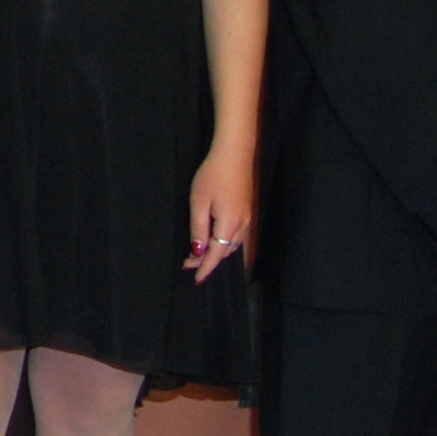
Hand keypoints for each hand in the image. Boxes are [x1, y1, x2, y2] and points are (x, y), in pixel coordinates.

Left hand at [186, 145, 253, 283]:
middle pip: (225, 252)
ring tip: (198, 256)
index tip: (195, 279)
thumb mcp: (199, 203)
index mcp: (229, 225)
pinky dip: (224, 245)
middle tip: (189, 265)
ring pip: (232, 246)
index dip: (205, 268)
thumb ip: (198, 229)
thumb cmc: (212, 176)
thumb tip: (198, 252)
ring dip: (216, 253)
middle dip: (207, 262)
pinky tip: (214, 243)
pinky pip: (236, 237)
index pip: (216, 255)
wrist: (234, 156)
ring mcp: (247, 219)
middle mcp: (242, 226)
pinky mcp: (247, 212)